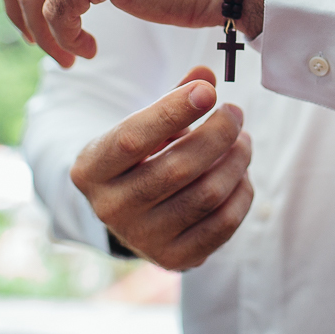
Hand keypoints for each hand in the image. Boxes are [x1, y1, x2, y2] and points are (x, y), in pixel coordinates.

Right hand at [70, 66, 253, 269]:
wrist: (127, 212)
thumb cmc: (137, 156)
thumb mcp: (142, 124)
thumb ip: (173, 97)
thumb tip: (206, 74)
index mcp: (91, 169)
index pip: (133, 137)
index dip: (173, 111)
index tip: (209, 90)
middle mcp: (110, 208)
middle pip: (178, 168)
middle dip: (218, 133)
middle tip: (235, 112)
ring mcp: (142, 238)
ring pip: (206, 195)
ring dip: (235, 161)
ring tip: (243, 140)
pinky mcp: (174, 258)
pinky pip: (223, 224)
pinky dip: (241, 193)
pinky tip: (241, 173)